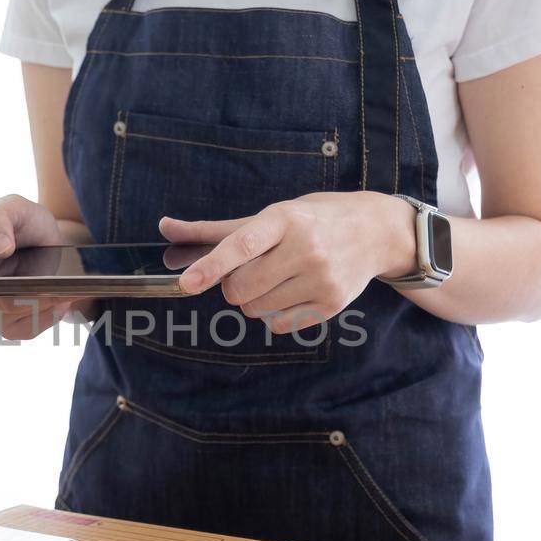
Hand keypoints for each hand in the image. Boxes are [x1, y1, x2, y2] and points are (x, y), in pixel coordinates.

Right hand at [0, 194, 82, 339]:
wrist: (51, 242)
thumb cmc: (23, 222)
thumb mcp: (13, 207)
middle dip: (17, 296)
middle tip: (48, 284)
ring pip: (9, 322)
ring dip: (38, 307)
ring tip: (60, 289)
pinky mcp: (12, 324)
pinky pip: (26, 331)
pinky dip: (47, 317)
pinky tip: (60, 300)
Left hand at [159, 191, 415, 333]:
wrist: (376, 231)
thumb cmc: (313, 219)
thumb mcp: (271, 215)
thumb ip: (216, 229)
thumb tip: (164, 228)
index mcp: (285, 219)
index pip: (242, 244)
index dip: (211, 265)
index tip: (187, 283)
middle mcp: (305, 248)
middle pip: (241, 288)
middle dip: (233, 285)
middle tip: (252, 270)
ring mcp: (321, 278)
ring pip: (256, 310)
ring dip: (254, 300)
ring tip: (278, 278)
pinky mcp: (331, 304)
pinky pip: (278, 325)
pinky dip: (274, 314)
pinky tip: (293, 292)